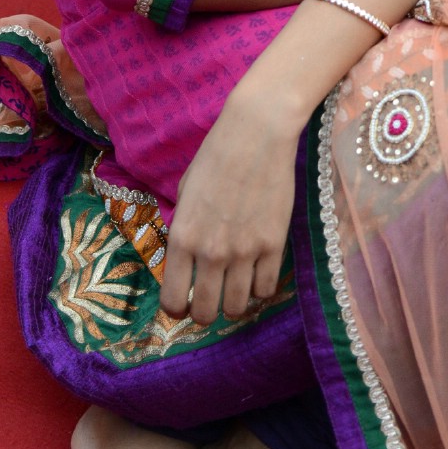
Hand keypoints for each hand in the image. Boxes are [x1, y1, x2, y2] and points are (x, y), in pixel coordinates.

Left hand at [160, 86, 299, 326]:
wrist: (256, 134)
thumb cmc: (215, 157)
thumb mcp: (185, 193)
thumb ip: (185, 229)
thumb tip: (186, 256)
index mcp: (182, 238)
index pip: (173, 299)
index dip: (176, 309)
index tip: (182, 306)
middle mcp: (211, 252)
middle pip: (206, 312)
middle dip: (204, 313)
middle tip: (209, 302)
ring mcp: (245, 251)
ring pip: (237, 306)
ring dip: (233, 304)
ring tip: (234, 290)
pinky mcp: (274, 245)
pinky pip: (266, 288)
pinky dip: (260, 289)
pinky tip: (256, 276)